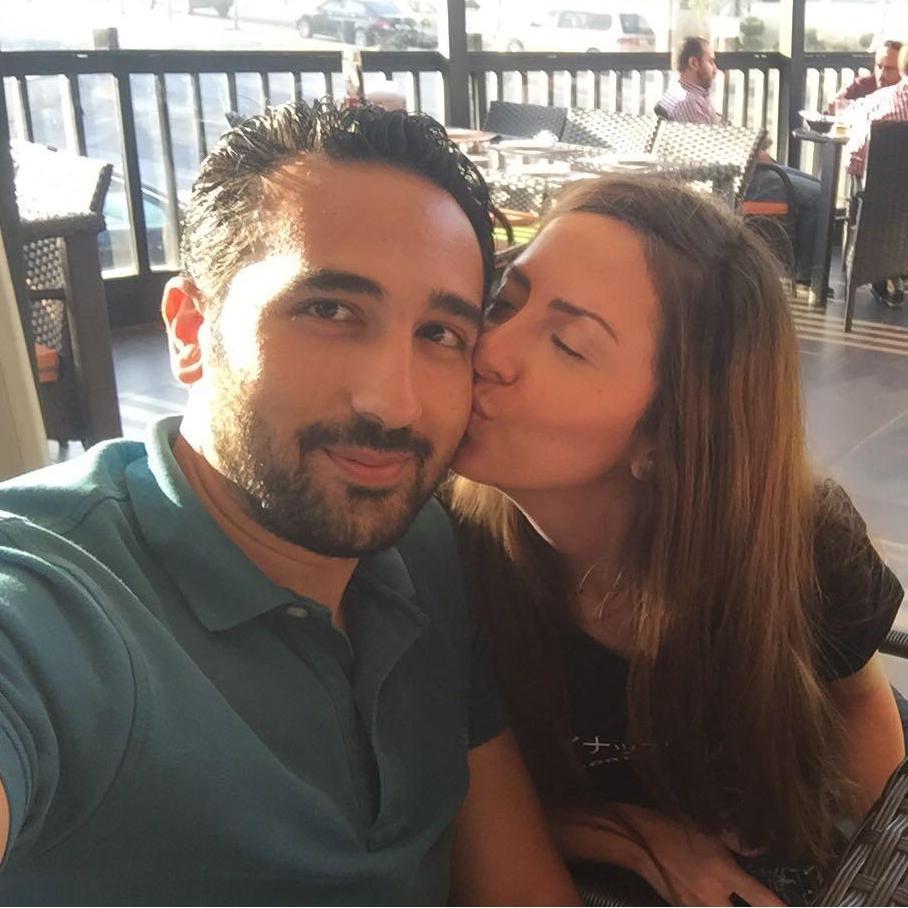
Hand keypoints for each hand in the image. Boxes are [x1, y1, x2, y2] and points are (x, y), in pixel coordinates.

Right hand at [553, 805, 784, 906]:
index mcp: (723, 872)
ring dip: (731, 905)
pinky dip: (715, 904)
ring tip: (729, 896)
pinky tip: (714, 897)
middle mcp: (713, 896)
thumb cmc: (674, 827)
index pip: (762, 900)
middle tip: (760, 901)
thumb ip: (738, 841)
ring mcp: (696, 907)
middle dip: (751, 907)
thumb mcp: (708, 828)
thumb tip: (762, 847)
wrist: (637, 839)